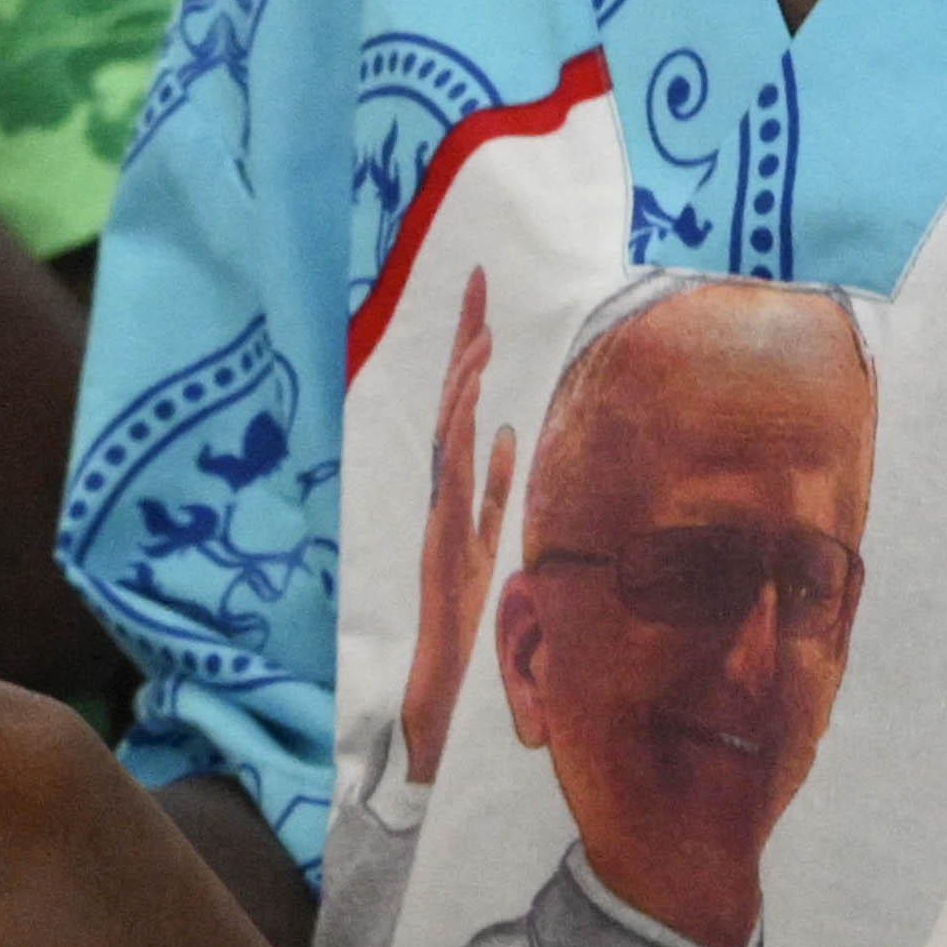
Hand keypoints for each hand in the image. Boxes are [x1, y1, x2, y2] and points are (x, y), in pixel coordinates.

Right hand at [396, 266, 515, 796]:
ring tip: (484, 330)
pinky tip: (477, 401)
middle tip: (479, 278)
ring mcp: (438, 507)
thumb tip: (508, 435)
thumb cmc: (462, 605)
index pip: (466, 403)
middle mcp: (442, 485)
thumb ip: (495, 486)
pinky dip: (463, 436)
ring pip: (448, 429)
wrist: (439, 667)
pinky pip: (453, 474)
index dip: (472, 353)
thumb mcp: (490, 533)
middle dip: (465, 337)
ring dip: (464, 377)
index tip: (485, 303)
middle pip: (452, 398)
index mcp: (455, 479)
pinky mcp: (442, 534)